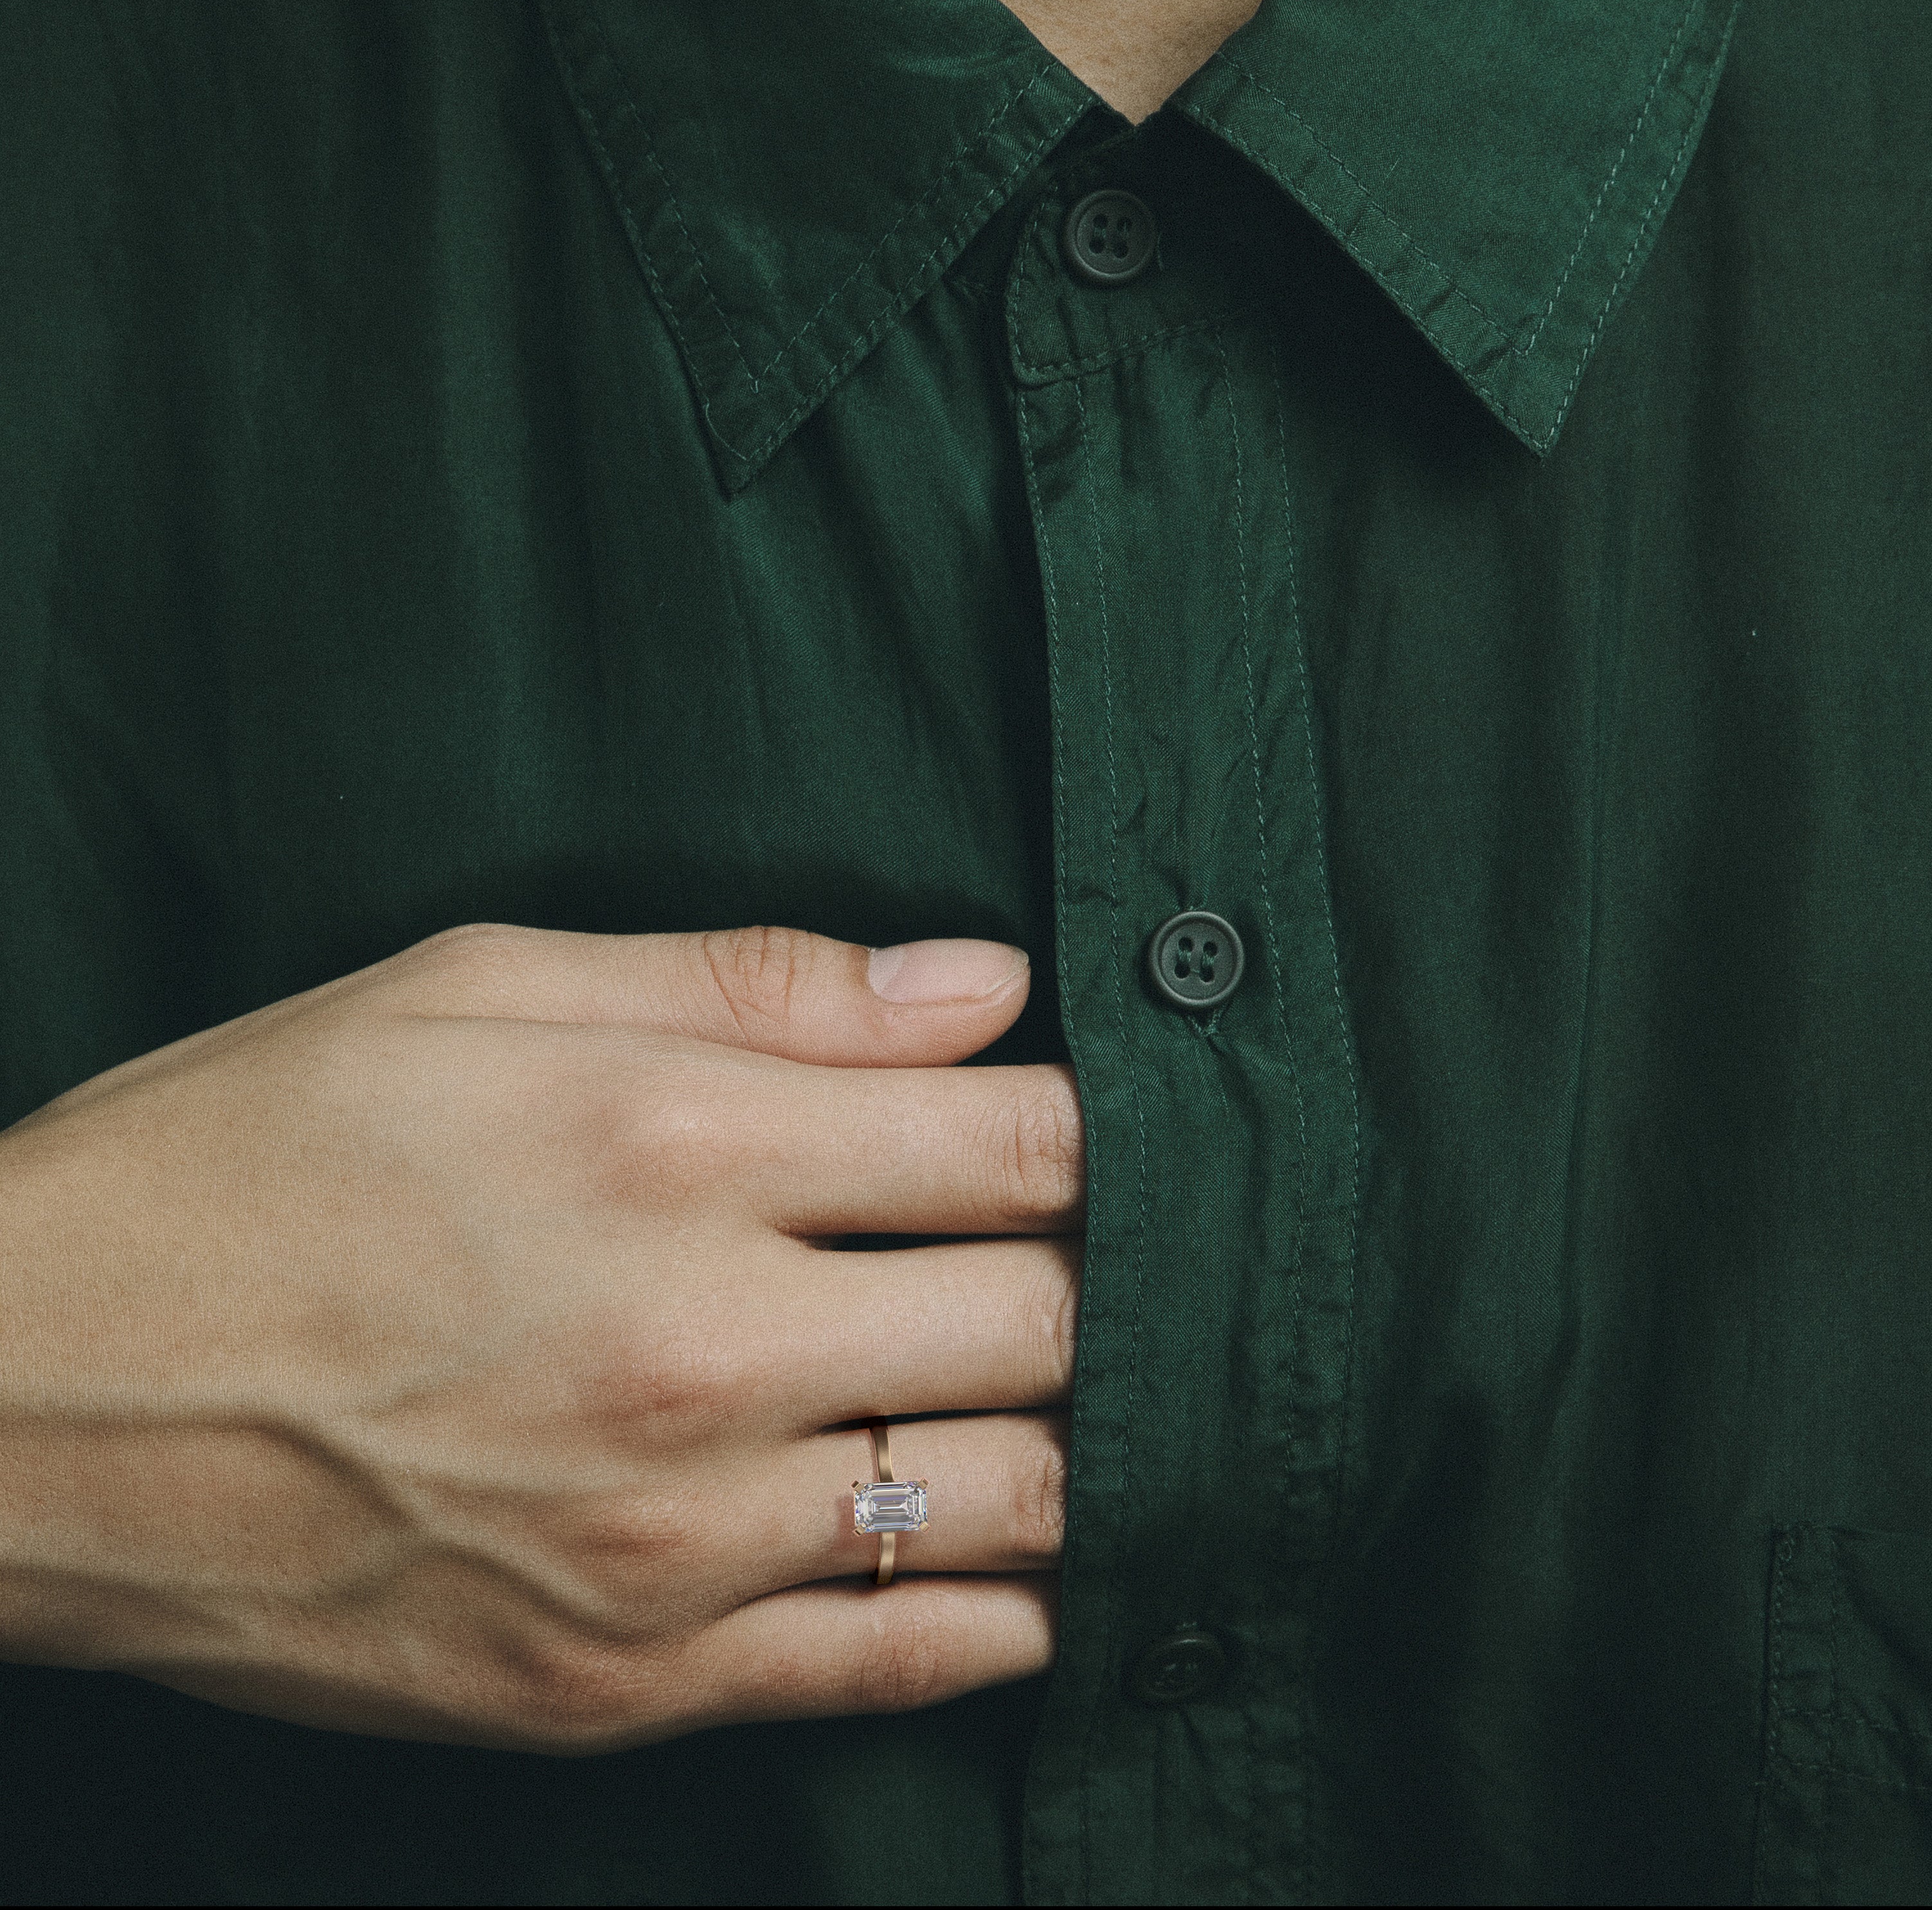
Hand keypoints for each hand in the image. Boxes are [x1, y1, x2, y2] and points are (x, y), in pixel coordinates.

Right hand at [0, 923, 1080, 1751]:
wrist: (26, 1397)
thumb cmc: (254, 1156)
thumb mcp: (486, 990)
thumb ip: (763, 984)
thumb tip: (981, 985)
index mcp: (679, 1149)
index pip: (1023, 1144)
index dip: (1093, 1131)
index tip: (1082, 1132)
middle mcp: (700, 1350)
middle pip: (1046, 1318)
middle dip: (1092, 1276)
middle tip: (1066, 1256)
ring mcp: (669, 1539)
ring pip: (1012, 1495)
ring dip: (1069, 1437)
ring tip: (1053, 1389)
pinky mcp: (619, 1680)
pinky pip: (895, 1658)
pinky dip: (997, 1611)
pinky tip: (1016, 1562)